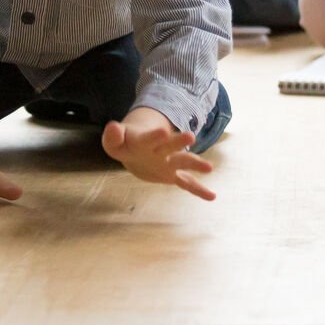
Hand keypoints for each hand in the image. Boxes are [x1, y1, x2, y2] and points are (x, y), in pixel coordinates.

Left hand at [101, 108, 215, 200]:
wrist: (137, 149)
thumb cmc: (125, 144)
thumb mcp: (114, 142)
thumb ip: (113, 136)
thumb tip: (112, 127)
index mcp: (145, 141)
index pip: (149, 137)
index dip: (154, 135)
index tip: (162, 131)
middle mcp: (161, 150)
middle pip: (170, 146)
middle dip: (178, 142)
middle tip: (191, 137)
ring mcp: (169, 162)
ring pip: (183, 162)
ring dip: (195, 164)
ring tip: (209, 168)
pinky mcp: (172, 175)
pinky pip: (187, 183)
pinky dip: (199, 190)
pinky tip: (212, 197)